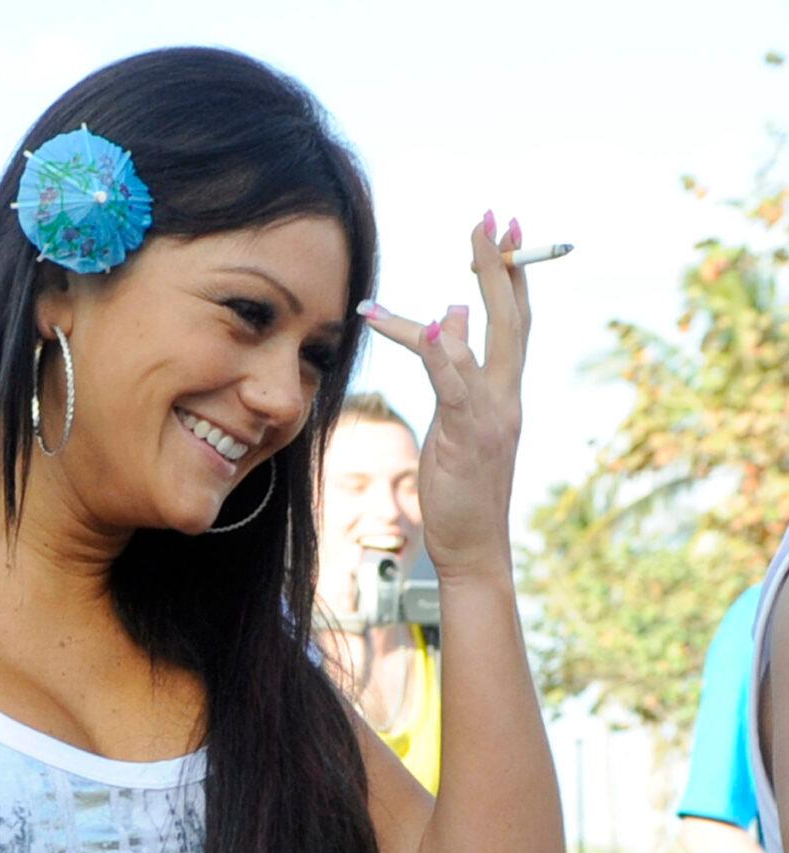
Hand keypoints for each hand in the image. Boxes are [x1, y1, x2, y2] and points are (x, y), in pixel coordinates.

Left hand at [357, 213, 529, 582]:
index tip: (505, 231)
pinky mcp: (466, 434)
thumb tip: (447, 319)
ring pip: (487, 340)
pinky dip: (441, 355)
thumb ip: (454, 373)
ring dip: (481, 288)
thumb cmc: (460, 487)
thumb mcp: (456, 422)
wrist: (474, 544)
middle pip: (512, 316)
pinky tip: (429, 325)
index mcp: (504, 391)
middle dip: (504, 264)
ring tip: (472, 244)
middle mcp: (506, 395)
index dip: (511, 274)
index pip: (514, 320)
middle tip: (494, 217)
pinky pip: (453, 386)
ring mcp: (490, 413)